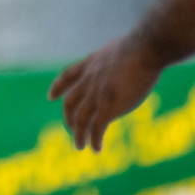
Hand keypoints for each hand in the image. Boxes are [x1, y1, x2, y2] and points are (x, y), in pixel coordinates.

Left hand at [48, 35, 163, 150]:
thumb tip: (123, 61)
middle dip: (69, 117)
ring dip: (79, 134)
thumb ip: (114, 60)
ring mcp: (97, 93)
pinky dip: (94, 139)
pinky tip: (96, 148)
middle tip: (70, 128)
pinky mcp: (109, 106)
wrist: (144, 49)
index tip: (50, 97)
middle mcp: (89, 80)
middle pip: (71, 102)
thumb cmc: (140, 46)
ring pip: (81, 119)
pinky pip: (97, 127)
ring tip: (79, 146)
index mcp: (91, 64)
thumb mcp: (119, 50)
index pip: (68, 76)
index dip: (58, 87)